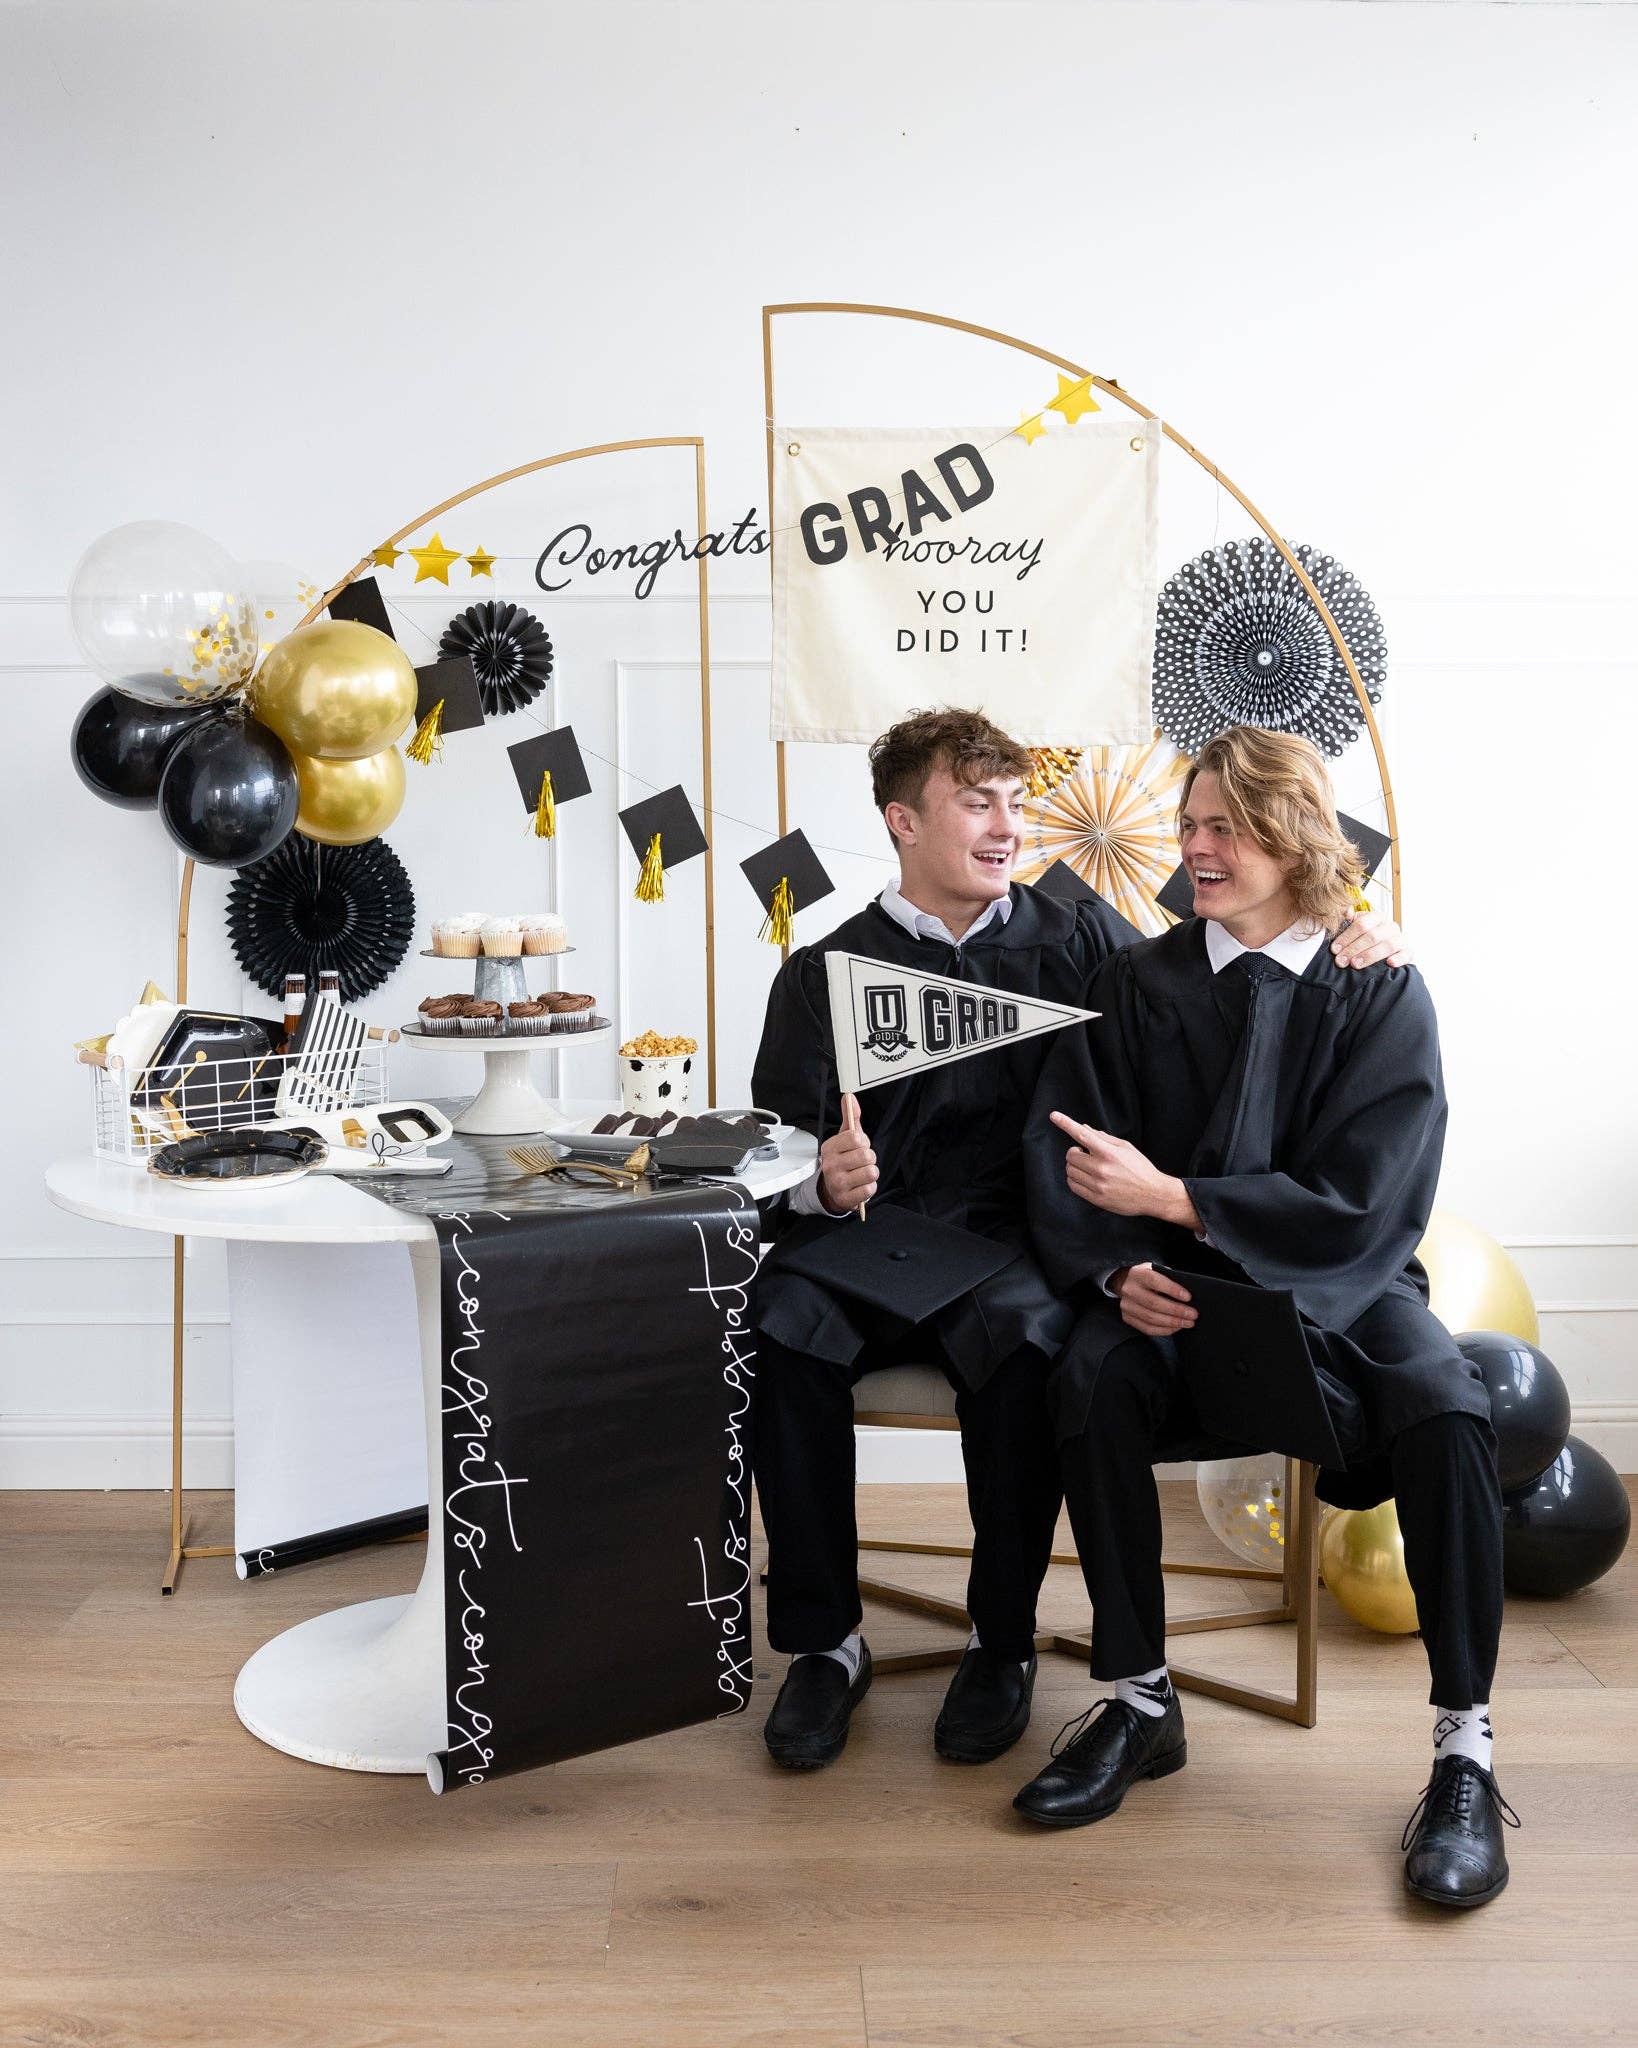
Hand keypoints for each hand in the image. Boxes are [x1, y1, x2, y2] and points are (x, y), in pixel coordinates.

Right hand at [819, 1093, 877, 1213]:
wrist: (832, 1190)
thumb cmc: (842, 1161)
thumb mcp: (845, 1138)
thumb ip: (850, 1117)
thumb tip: (849, 1098)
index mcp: (830, 1148)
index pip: (856, 1137)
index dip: (863, 1141)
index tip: (857, 1146)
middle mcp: (831, 1165)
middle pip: (866, 1155)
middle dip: (869, 1158)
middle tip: (860, 1162)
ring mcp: (837, 1183)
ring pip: (871, 1172)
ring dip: (871, 1173)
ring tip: (861, 1174)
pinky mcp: (846, 1198)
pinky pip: (870, 1189)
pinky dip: (870, 1187)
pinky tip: (861, 1185)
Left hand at [1049, 1111, 1195, 1226]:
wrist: (1153, 1194)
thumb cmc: (1140, 1168)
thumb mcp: (1126, 1147)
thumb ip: (1103, 1138)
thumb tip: (1084, 1127)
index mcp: (1110, 1153)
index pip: (1082, 1135)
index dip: (1066, 1124)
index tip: (1054, 1116)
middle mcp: (1102, 1169)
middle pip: (1071, 1155)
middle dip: (1075, 1153)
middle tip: (1086, 1155)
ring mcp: (1098, 1185)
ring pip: (1070, 1171)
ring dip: (1075, 1167)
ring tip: (1089, 1167)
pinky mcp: (1096, 1199)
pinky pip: (1073, 1186)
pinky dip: (1075, 1179)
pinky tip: (1086, 1178)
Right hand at [1111, 1262, 1197, 1337]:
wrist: (1124, 1281)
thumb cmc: (1146, 1276)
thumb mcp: (1155, 1270)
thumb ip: (1168, 1279)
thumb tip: (1186, 1296)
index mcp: (1138, 1274)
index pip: (1155, 1282)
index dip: (1172, 1290)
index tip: (1188, 1297)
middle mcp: (1130, 1290)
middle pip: (1154, 1304)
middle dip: (1176, 1311)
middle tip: (1193, 1314)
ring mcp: (1127, 1306)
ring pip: (1151, 1318)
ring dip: (1173, 1323)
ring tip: (1188, 1322)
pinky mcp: (1128, 1318)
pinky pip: (1148, 1329)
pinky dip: (1164, 1330)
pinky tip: (1176, 1327)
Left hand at [1332, 909, 1409, 969]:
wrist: (1383, 949)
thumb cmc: (1365, 938)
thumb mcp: (1355, 927)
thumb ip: (1347, 920)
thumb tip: (1344, 911)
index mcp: (1376, 917)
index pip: (1361, 924)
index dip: (1347, 937)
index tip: (1334, 949)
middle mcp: (1390, 926)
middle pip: (1372, 936)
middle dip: (1354, 949)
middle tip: (1341, 961)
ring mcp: (1400, 939)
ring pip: (1388, 945)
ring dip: (1370, 955)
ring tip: (1355, 964)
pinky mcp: (1408, 952)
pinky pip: (1406, 954)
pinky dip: (1399, 959)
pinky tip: (1389, 964)